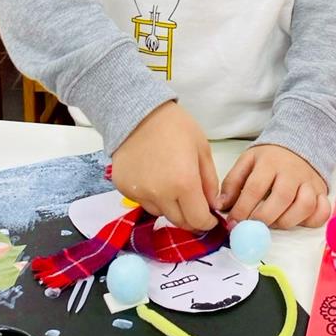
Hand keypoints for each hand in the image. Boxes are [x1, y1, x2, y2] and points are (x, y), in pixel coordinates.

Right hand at [111, 102, 218, 230]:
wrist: (138, 112)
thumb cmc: (175, 126)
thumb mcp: (202, 149)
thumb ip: (210, 182)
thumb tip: (212, 206)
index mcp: (184, 183)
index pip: (198, 221)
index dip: (207, 223)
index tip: (209, 218)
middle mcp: (160, 194)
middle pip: (179, 222)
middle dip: (190, 216)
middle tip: (193, 202)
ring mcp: (139, 193)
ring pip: (161, 213)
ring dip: (170, 206)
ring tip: (171, 184)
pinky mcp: (124, 189)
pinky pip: (143, 202)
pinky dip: (152, 197)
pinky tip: (154, 177)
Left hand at [218, 145, 330, 229]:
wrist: (298, 143)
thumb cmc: (269, 158)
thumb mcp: (247, 162)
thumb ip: (232, 183)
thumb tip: (220, 206)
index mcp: (269, 162)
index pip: (255, 188)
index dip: (242, 209)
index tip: (233, 223)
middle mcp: (292, 172)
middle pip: (281, 198)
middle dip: (264, 218)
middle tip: (252, 227)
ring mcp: (309, 182)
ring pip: (304, 206)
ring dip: (286, 221)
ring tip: (273, 222)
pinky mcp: (322, 191)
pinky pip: (322, 210)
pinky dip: (312, 220)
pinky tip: (297, 220)